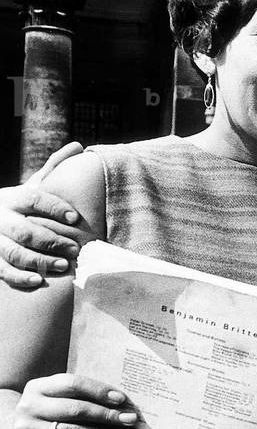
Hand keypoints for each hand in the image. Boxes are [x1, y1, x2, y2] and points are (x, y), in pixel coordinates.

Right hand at [0, 143, 85, 288]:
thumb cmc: (17, 206)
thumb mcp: (30, 187)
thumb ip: (53, 170)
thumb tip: (77, 146)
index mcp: (12, 198)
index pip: (34, 199)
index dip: (54, 208)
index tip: (75, 218)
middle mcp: (1, 218)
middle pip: (24, 230)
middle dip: (51, 241)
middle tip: (76, 249)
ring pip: (14, 252)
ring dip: (40, 261)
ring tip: (64, 266)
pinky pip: (2, 270)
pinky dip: (19, 277)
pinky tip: (38, 281)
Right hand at [6, 374, 137, 428]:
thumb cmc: (45, 418)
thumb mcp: (55, 402)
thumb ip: (80, 398)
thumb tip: (121, 403)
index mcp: (38, 387)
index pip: (72, 384)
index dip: (99, 391)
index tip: (121, 399)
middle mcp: (29, 406)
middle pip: (76, 409)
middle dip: (108, 415)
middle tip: (131, 420)